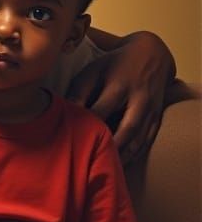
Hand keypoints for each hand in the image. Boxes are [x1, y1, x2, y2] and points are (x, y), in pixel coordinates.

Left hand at [66, 33, 173, 162]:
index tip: (72, 140)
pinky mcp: (157, 117)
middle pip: (125, 129)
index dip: (88, 126)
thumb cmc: (113, 64)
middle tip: (91, 162)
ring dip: (123, 155)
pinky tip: (121, 163)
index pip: (102, 111)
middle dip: (110, 147)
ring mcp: (151, 110)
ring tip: (105, 167)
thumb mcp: (94, 70)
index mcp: (119, 85)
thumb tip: (64, 110)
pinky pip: (147, 140)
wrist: (152, 54)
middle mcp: (138, 99)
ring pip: (139, 139)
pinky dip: (135, 153)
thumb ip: (79, 90)